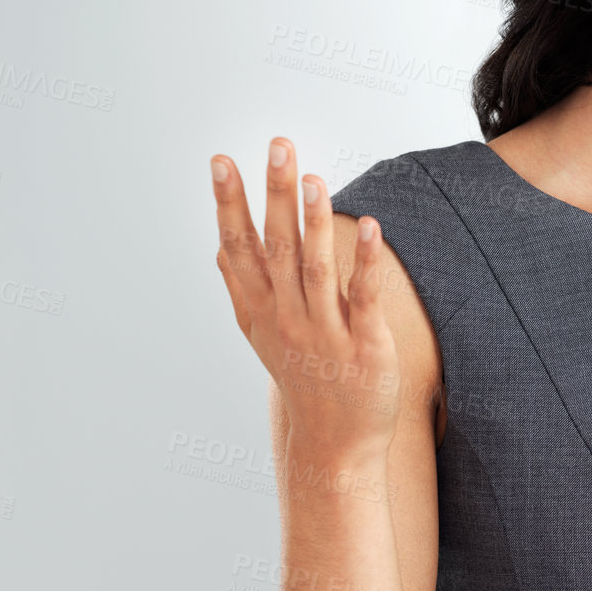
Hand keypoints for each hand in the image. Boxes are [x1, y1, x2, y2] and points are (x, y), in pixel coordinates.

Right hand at [210, 137, 402, 461]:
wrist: (334, 444)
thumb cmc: (302, 379)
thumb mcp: (262, 334)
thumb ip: (243, 288)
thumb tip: (220, 246)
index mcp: (261, 309)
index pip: (239, 247)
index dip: (229, 204)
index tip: (221, 161)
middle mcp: (286, 317)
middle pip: (277, 247)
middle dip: (275, 195)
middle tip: (277, 146)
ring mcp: (324, 331)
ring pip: (315, 268)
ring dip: (315, 222)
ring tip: (315, 178)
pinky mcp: (363, 345)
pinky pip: (363, 296)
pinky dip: (364, 261)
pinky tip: (371, 227)